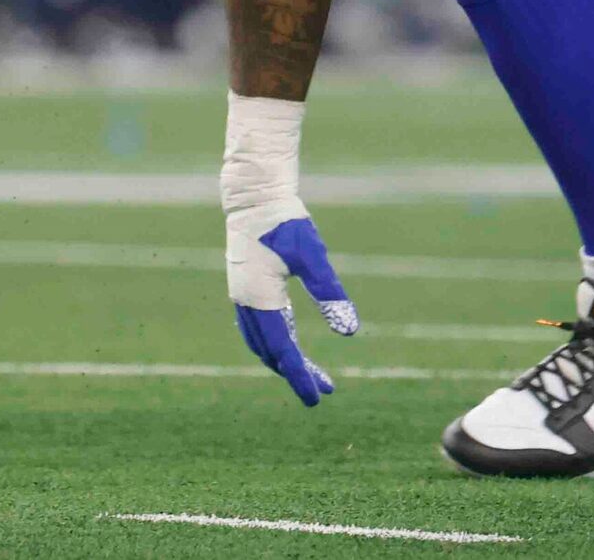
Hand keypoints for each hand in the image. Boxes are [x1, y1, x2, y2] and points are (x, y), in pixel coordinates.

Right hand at [228, 206, 359, 404]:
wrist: (254, 196)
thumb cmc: (285, 221)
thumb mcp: (312, 255)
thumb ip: (329, 291)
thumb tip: (350, 330)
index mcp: (260, 298)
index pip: (282, 350)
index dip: (300, 376)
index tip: (318, 398)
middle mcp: (246, 302)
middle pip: (271, 351)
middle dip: (296, 372)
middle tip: (324, 389)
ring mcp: (243, 296)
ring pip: (262, 341)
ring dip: (285, 359)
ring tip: (312, 372)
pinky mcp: (247, 288)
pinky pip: (259, 327)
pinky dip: (275, 342)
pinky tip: (291, 343)